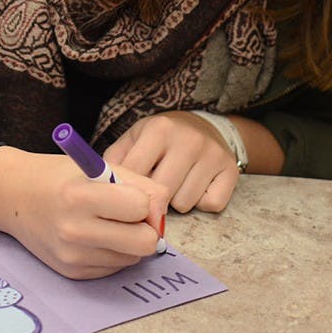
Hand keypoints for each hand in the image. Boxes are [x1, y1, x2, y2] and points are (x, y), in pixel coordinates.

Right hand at [0, 149, 167, 279]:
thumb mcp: (99, 166)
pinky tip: (93, 236)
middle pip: (144, 242)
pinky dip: (112, 252)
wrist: (14, 196)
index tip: (130, 194)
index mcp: (80, 196)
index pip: (140, 207)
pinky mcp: (72, 272)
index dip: (142, 200)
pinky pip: (114, 268)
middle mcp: (74, 230)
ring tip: (106, 222)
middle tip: (130, 215)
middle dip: (144, 227)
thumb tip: (162, 215)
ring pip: (132, 258)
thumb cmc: (61, 176)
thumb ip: (140, 185)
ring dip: (128, 241)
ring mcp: (72, 255)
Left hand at [103, 111, 239, 213]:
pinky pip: (210, 206)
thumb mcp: (135, 138)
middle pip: (161, 192)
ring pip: (184, 203)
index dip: (127, 189)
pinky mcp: (231, 171)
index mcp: (159, 129)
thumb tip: (100, 186)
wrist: (205, 126)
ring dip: (177, 202)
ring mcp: (212, 155)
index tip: (124, 196)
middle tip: (152, 194)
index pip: (135, 172)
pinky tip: (196, 187)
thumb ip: (115, 159)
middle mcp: (188, 139)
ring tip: (176, 184)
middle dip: (152, 200)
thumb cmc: (162, 138)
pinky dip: (201, 203)